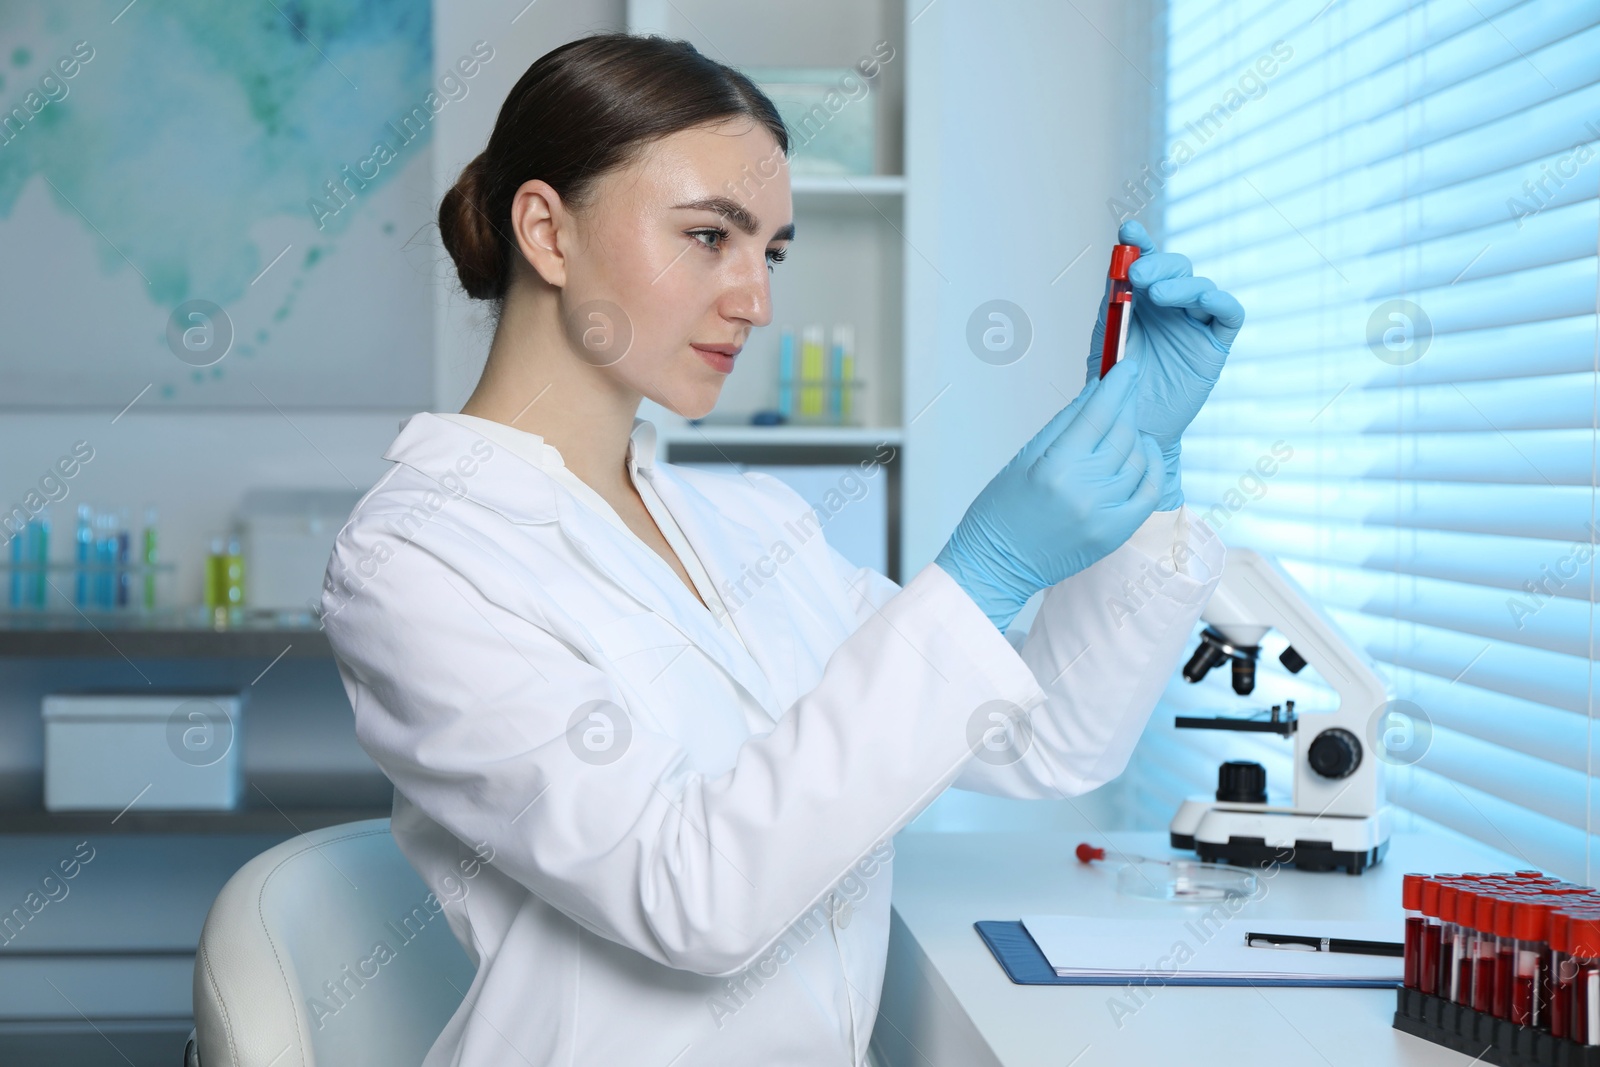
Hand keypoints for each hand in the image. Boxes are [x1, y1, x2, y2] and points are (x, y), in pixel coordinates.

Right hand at [935, 358, 1163, 632]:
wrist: (998, 565)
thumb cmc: (1000, 514)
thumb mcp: (1023, 459)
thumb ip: (1064, 425)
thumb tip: (1095, 394)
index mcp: (1055, 468)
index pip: (1098, 414)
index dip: (1118, 385)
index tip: (1128, 367)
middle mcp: (1084, 491)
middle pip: (1122, 433)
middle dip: (1126, 405)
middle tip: (1125, 390)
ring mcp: (1104, 515)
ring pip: (1139, 459)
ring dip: (1136, 436)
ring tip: (1123, 428)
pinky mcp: (1116, 533)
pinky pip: (1149, 491)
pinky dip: (1151, 467)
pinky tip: (1142, 455)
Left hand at [1086, 219, 1244, 509]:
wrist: (1131, 424)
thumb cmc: (1114, 382)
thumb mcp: (1108, 335)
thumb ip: (1114, 300)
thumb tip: (1117, 264)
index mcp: (1141, 299)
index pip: (1145, 260)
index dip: (1140, 242)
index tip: (1129, 232)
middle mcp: (1171, 305)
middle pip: (1177, 268)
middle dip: (1160, 264)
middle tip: (1140, 274)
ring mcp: (1195, 323)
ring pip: (1201, 287)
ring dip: (1182, 284)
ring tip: (1159, 294)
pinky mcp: (1215, 344)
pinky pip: (1229, 314)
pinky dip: (1219, 301)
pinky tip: (1203, 301)